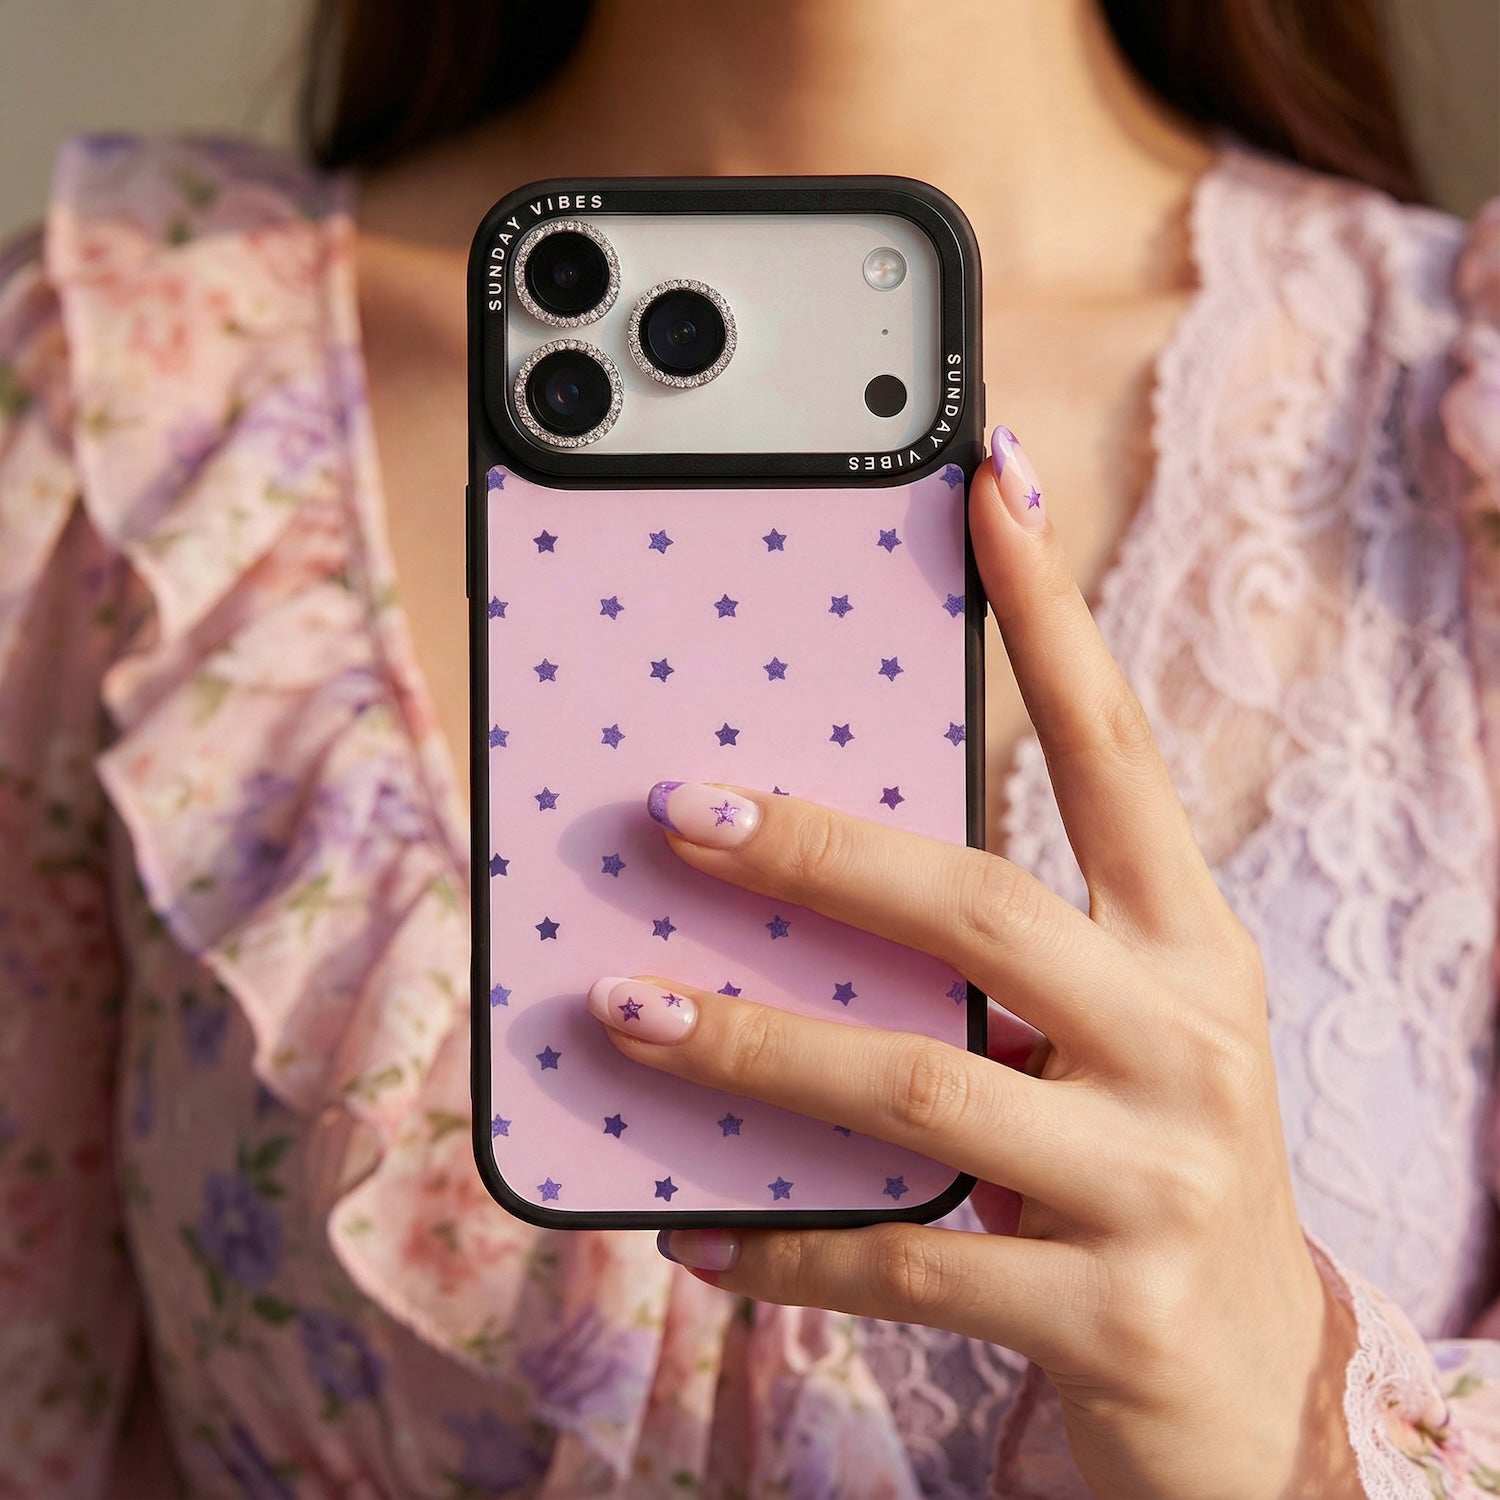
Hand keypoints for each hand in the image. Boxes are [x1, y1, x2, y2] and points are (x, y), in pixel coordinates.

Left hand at [586, 428, 1362, 1499]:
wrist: (1251, 1381)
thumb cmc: (1143, 1158)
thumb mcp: (1101, 1032)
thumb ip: (982, 963)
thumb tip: (784, 876)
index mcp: (1186, 942)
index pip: (1114, 746)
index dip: (1048, 612)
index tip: (984, 484)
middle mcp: (1189, 1038)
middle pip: (977, 908)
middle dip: (813, 851)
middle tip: (673, 808)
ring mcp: (1158, 1179)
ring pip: (918, 1087)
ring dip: (750, 1047)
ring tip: (622, 1012)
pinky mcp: (1108, 1312)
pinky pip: (906, 1266)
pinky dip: (781, 1247)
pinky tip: (689, 1231)